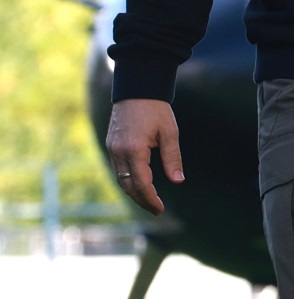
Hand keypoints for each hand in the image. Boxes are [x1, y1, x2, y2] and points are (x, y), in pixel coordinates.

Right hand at [105, 98, 183, 214]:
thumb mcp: (170, 132)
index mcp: (134, 149)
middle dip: (141, 199)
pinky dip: (128, 179)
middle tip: (156, 209)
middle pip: (128, 185)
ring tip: (149, 200)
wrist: (137, 88)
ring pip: (121, 178)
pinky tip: (139, 183)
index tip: (160, 209)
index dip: (150, 198)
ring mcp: (112, 148)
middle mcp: (118, 152)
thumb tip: (178, 180)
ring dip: (134, 191)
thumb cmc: (156, 109)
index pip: (141, 183)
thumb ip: (172, 158)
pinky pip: (118, 168)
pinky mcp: (110, 144)